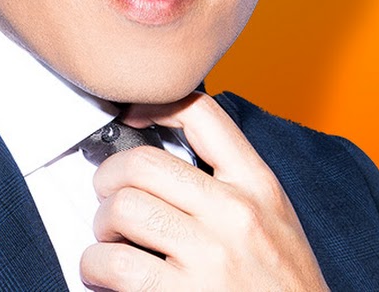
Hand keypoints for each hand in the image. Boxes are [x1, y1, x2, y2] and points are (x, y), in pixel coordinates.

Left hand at [79, 92, 328, 291]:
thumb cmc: (283, 290)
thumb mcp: (273, 221)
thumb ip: (232, 185)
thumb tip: (167, 159)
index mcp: (258, 186)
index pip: (202, 114)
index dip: (155, 105)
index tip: (131, 116)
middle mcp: (235, 214)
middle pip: (144, 162)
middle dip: (110, 176)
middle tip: (107, 193)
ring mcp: (210, 257)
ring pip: (123, 208)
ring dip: (102, 223)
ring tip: (109, 238)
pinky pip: (114, 264)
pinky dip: (95, 266)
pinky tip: (104, 272)